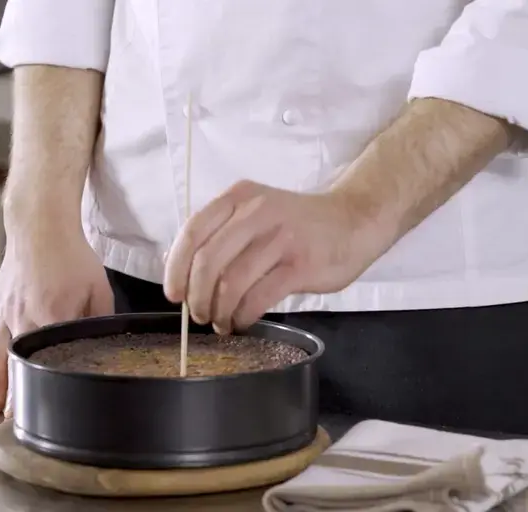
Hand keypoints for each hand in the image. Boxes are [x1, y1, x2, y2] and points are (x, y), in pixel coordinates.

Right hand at [0, 235, 112, 416]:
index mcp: (50, 318)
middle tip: (15, 426)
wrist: (40, 226)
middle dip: (15, 399)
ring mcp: (4, 316)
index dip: (44, 391)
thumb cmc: (71, 255)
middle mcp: (22, 322)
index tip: (45, 414)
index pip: (46, 364)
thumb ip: (99, 323)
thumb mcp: (98, 290)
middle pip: (16, 369)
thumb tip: (104, 346)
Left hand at [163, 180, 362, 332]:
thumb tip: (181, 271)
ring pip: (231, 282)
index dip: (176, 268)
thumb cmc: (296, 224)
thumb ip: (222, 233)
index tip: (174, 295)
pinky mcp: (300, 265)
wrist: (353, 220)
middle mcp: (256, 212)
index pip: (193, 232)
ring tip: (222, 322)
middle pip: (208, 261)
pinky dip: (243, 315)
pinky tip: (243, 321)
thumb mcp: (256, 212)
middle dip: (197, 297)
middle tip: (199, 316)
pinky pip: (258, 297)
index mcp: (239, 197)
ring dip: (219, 311)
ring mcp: (280, 238)